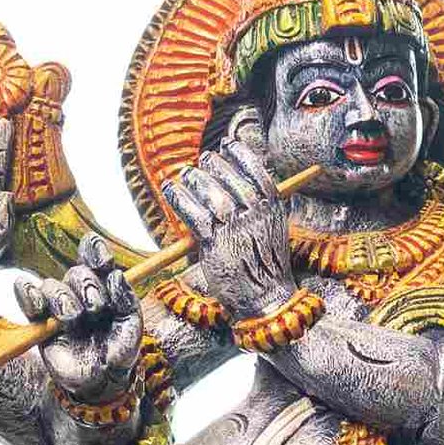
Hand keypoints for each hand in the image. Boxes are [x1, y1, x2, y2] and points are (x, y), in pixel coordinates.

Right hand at [14, 235, 142, 405]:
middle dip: (86, 286)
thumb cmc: (119, 353)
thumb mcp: (131, 327)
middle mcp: (80, 294)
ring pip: (51, 285)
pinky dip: (28, 294)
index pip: (95, 259)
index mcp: (104, 289)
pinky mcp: (40, 322)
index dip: (95, 252)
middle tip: (95, 308)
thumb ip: (127, 301)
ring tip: (73, 318)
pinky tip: (39, 305)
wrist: (101, 383)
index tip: (101, 258)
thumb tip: (116, 276)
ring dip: (63, 298)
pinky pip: (26, 297)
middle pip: (75, 273)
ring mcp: (58, 307)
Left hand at [161, 128, 294, 320]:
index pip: (256, 169)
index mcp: (272, 208)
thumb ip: (258, 205)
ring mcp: (235, 228)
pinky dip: (179, 198)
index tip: (227, 145)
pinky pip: (193, 213)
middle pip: (231, 177)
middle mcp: (255, 215)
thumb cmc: (263, 263)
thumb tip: (233, 179)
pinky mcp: (215, 243)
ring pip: (211, 192)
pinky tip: (171, 190)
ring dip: (195, 179)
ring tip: (186, 174)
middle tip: (201, 162)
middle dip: (214, 164)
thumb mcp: (271, 229)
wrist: (265, 299)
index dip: (239, 153)